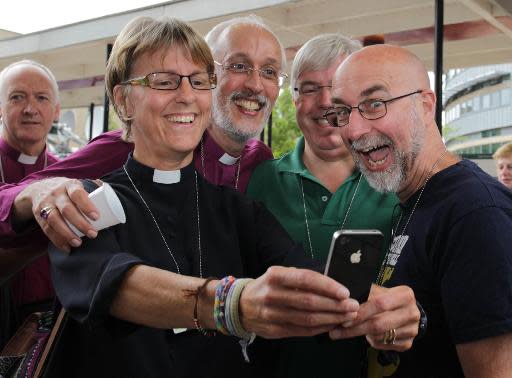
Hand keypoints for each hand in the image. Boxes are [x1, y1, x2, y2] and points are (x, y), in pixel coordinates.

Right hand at [15, 177, 99, 251]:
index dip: (87, 205)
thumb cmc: (67, 190)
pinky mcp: (38, 215)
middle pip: (67, 209)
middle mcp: (56, 194)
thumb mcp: (76, 185)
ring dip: (67, 234)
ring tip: (78, 243)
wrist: (38, 189)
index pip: (77, 194)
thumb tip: (111, 194)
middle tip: (93, 234)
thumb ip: (93, 188)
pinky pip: (46, 229)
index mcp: (69, 185)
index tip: (97, 217)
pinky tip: (66, 248)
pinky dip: (57, 240)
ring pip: (54, 220)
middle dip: (80, 223)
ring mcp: (46, 204)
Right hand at [239, 266, 358, 338]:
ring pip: (308, 318)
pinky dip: (320, 328)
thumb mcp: (281, 274)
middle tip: (352, 306)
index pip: (306, 279)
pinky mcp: (274, 330)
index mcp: (275, 276)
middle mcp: (272, 294)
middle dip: (335, 305)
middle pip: (309, 301)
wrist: (242, 306)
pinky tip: (332, 325)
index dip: (327, 286)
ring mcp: (272, 314)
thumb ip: (303, 278)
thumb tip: (334, 284)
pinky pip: (302, 330)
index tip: (345, 291)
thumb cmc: (269, 286)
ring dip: (332, 318)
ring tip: (347, 316)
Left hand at [329, 284, 418, 351]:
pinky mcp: (408, 343)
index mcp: (405, 295)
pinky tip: (367, 335)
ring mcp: (412, 330)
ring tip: (350, 330)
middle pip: (379, 324)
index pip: (380, 304)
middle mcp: (412, 312)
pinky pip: (384, 346)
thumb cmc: (387, 298)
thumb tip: (342, 303)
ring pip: (380, 337)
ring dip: (362, 335)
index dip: (361, 313)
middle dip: (355, 329)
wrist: (406, 310)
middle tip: (336, 332)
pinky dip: (372, 341)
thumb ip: (365, 295)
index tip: (344, 319)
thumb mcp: (379, 290)